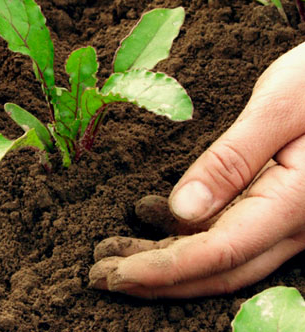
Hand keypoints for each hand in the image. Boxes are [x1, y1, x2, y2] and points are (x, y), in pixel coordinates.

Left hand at [89, 41, 304, 296]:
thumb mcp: (278, 108)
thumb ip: (233, 160)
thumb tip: (181, 209)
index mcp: (293, 201)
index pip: (218, 252)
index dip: (163, 268)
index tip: (116, 272)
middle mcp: (294, 224)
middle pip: (217, 269)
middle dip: (156, 277)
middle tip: (101, 274)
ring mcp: (289, 220)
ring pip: (223, 259)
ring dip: (168, 263)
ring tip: (117, 255)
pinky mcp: (279, 207)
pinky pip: (232, 237)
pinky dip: (189, 241)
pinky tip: (156, 228)